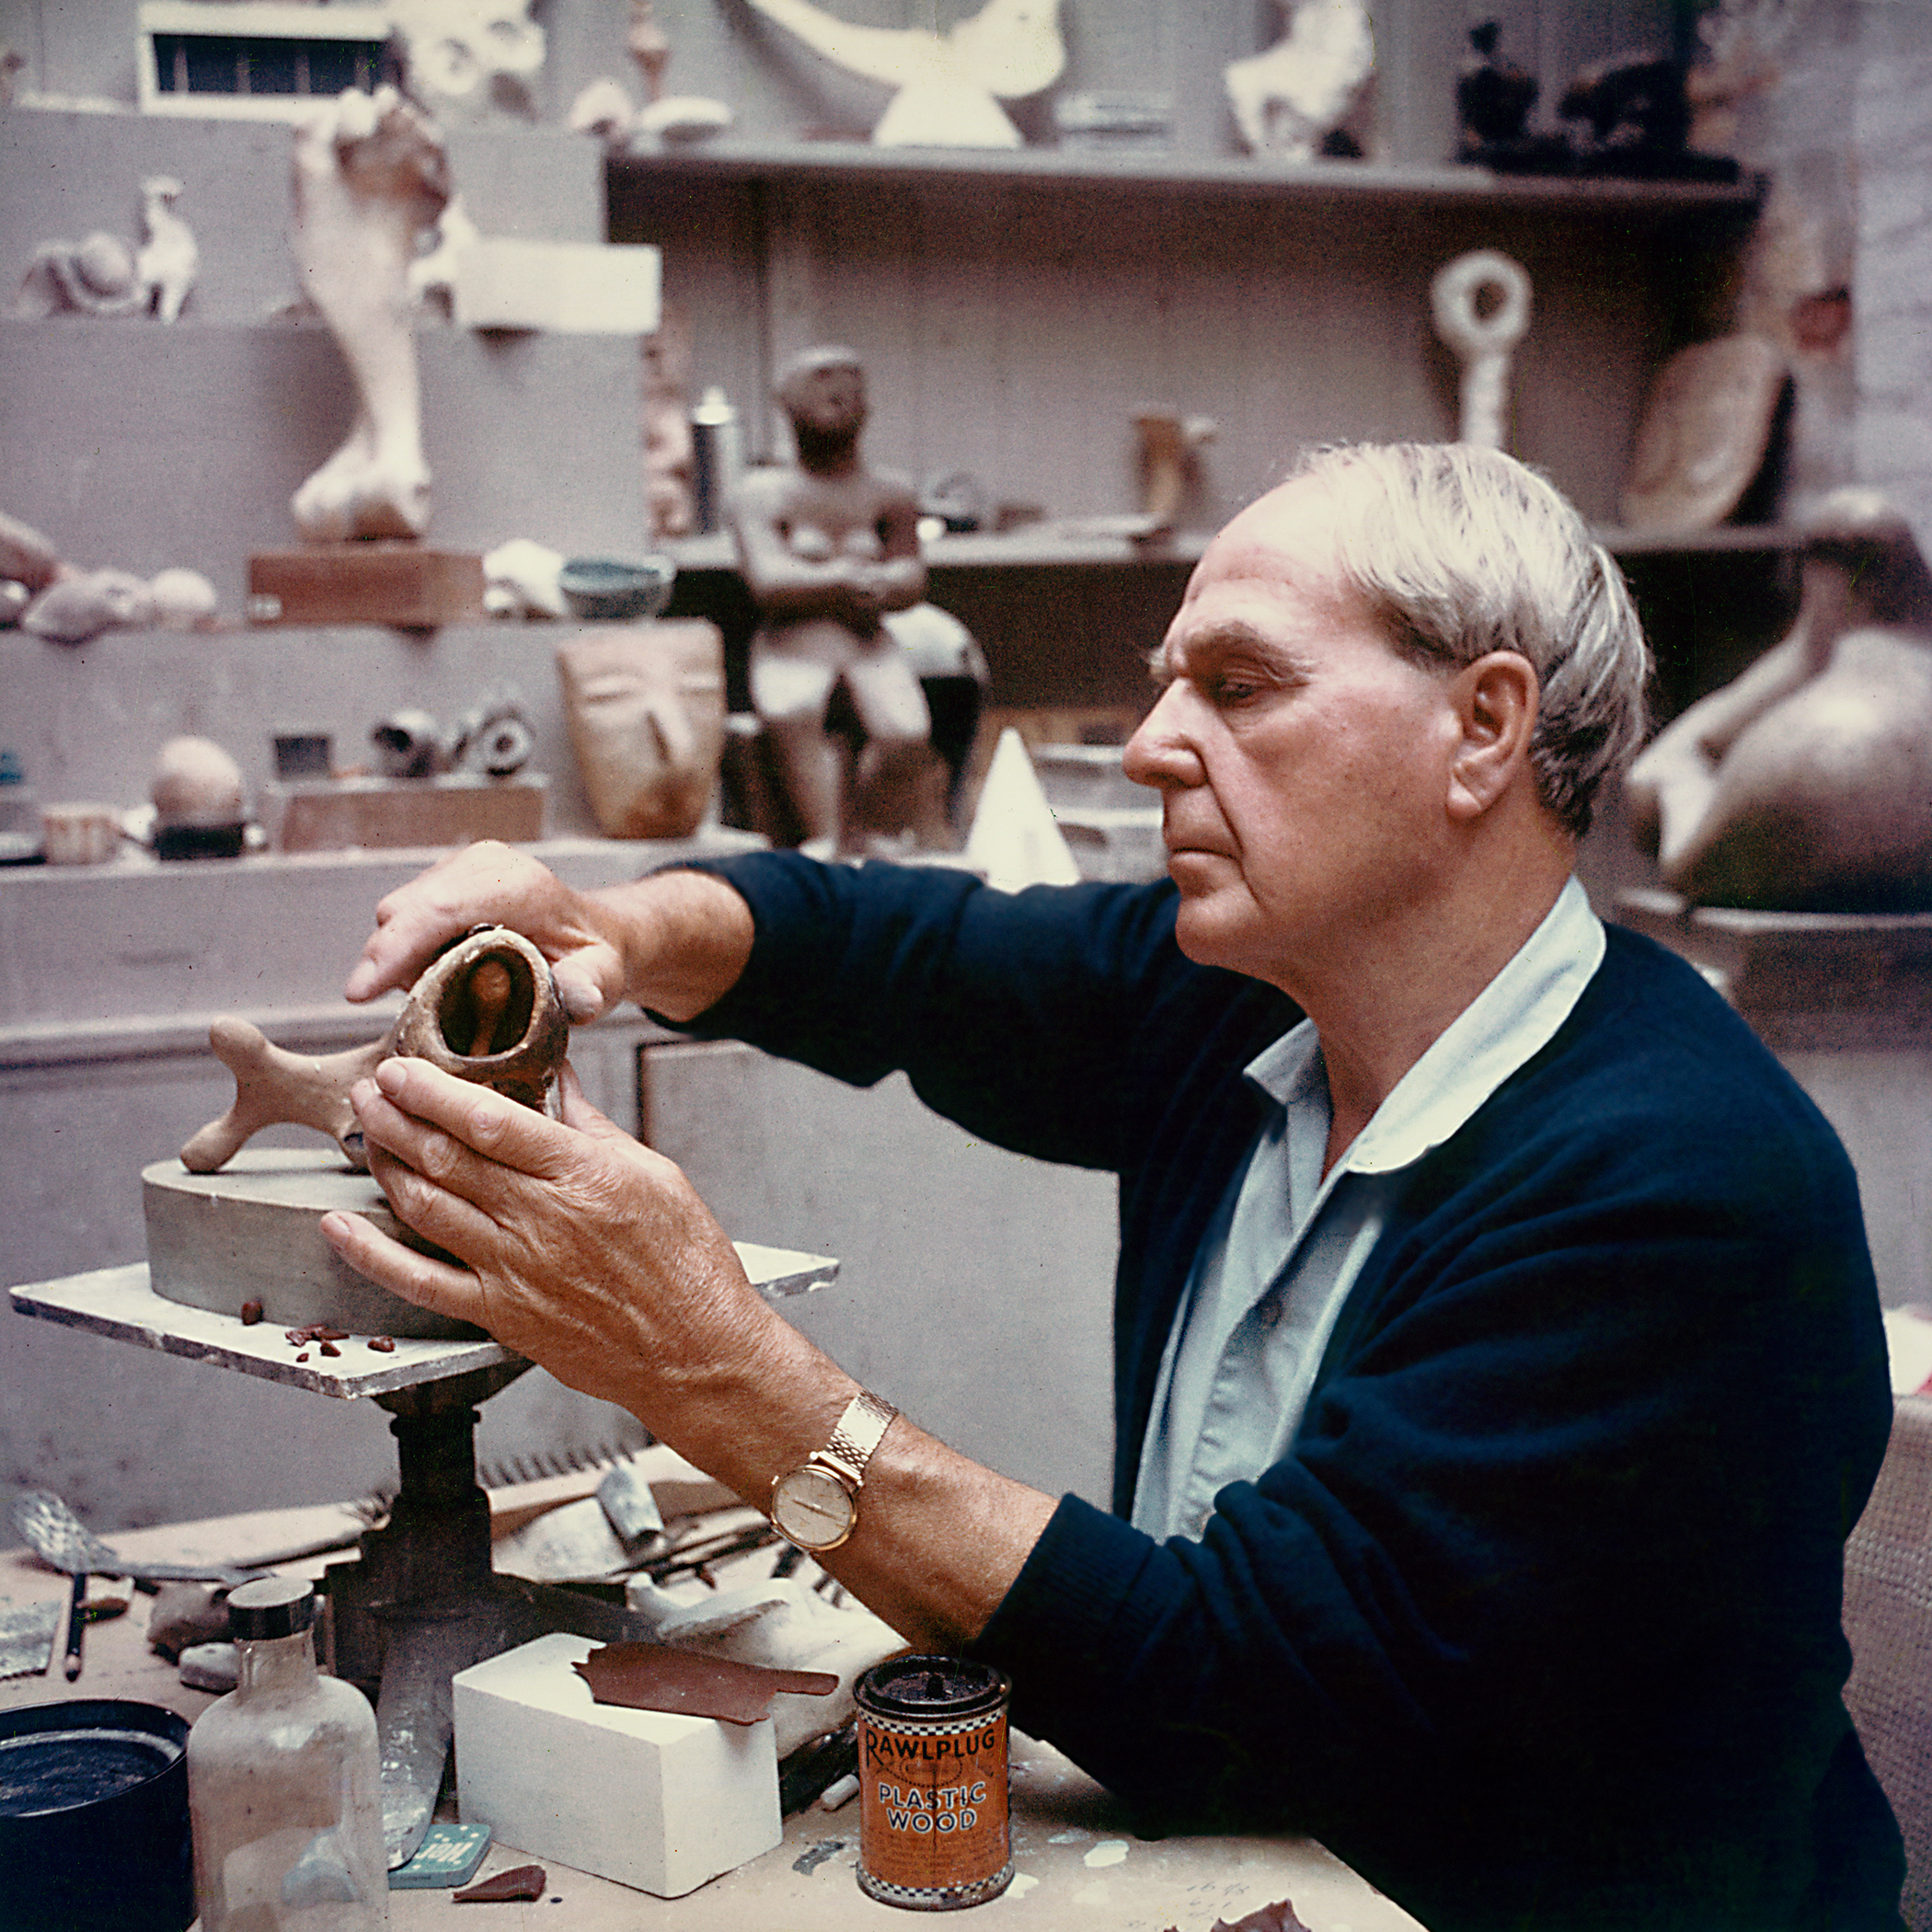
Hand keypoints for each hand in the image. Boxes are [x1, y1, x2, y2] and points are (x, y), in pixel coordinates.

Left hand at [319, 1057, 785, 1421]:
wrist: (696, 1352)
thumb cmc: (687, 1264)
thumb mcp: (654, 1172)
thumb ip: (592, 1125)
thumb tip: (558, 1074)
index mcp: (582, 1176)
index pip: (489, 1120)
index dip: (434, 1090)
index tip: (403, 1066)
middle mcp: (540, 1220)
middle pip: (446, 1157)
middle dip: (397, 1115)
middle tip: (370, 1088)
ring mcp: (514, 1271)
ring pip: (426, 1207)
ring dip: (384, 1164)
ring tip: (363, 1131)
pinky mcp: (500, 1315)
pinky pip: (420, 1281)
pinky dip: (370, 1254)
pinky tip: (339, 1227)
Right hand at [343, 841, 624, 1021]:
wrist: (594, 931)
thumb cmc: (595, 954)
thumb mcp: (603, 975)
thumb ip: (590, 985)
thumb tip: (580, 996)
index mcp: (517, 884)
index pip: (439, 910)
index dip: (395, 950)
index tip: (359, 992)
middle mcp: (483, 865)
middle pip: (406, 912)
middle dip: (392, 963)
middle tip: (418, 1008)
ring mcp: (460, 867)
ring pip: (398, 914)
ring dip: (402, 958)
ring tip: (441, 991)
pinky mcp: (445, 877)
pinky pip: (405, 915)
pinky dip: (409, 948)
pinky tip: (440, 973)